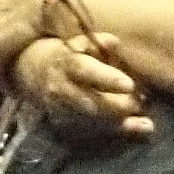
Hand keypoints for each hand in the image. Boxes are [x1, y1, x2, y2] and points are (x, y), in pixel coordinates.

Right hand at [14, 31, 147, 132]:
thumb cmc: (62, 52)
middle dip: (119, 107)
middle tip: (140, 102)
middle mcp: (62, 90)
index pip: (86, 71)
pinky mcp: (63, 125)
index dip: (107, 79)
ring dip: (119, 122)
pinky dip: (113, 130)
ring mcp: (61, 110)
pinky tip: (134, 128)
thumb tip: (115, 43)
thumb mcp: (75, 41)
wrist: (29, 72)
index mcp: (66, 64)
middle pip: (92, 104)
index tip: (129, 84)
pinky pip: (91, 132)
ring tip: (144, 122)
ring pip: (93, 122)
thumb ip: (96, 42)